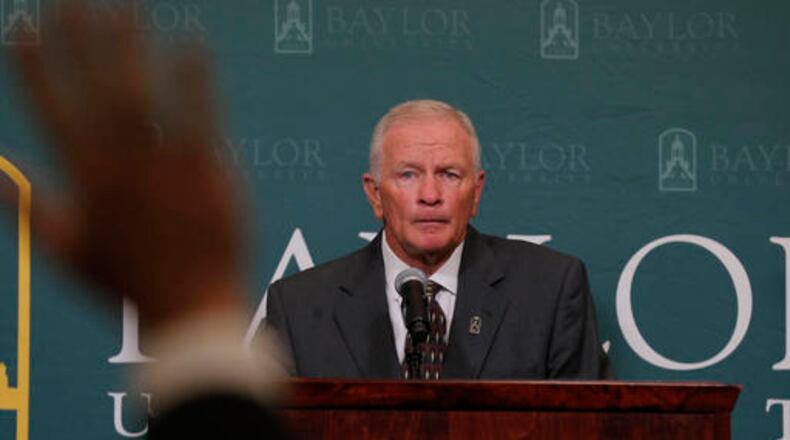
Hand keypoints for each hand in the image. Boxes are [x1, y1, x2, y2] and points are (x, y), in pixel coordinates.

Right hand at [9, 1, 244, 333]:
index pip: (51, 112)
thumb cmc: (127, 282)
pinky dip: (194, 79)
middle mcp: (121, 169)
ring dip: (131, 48)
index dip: (34, 68)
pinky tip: (191, 43)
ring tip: (124, 7)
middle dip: (81, 43)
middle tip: (72, 0)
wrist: (191, 310)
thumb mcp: (66, 254)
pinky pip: (199, 116)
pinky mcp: (208, 172)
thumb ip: (27, 209)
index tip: (19, 26)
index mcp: (85, 184)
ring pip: (145, 97)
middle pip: (98, 93)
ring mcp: (166, 169)